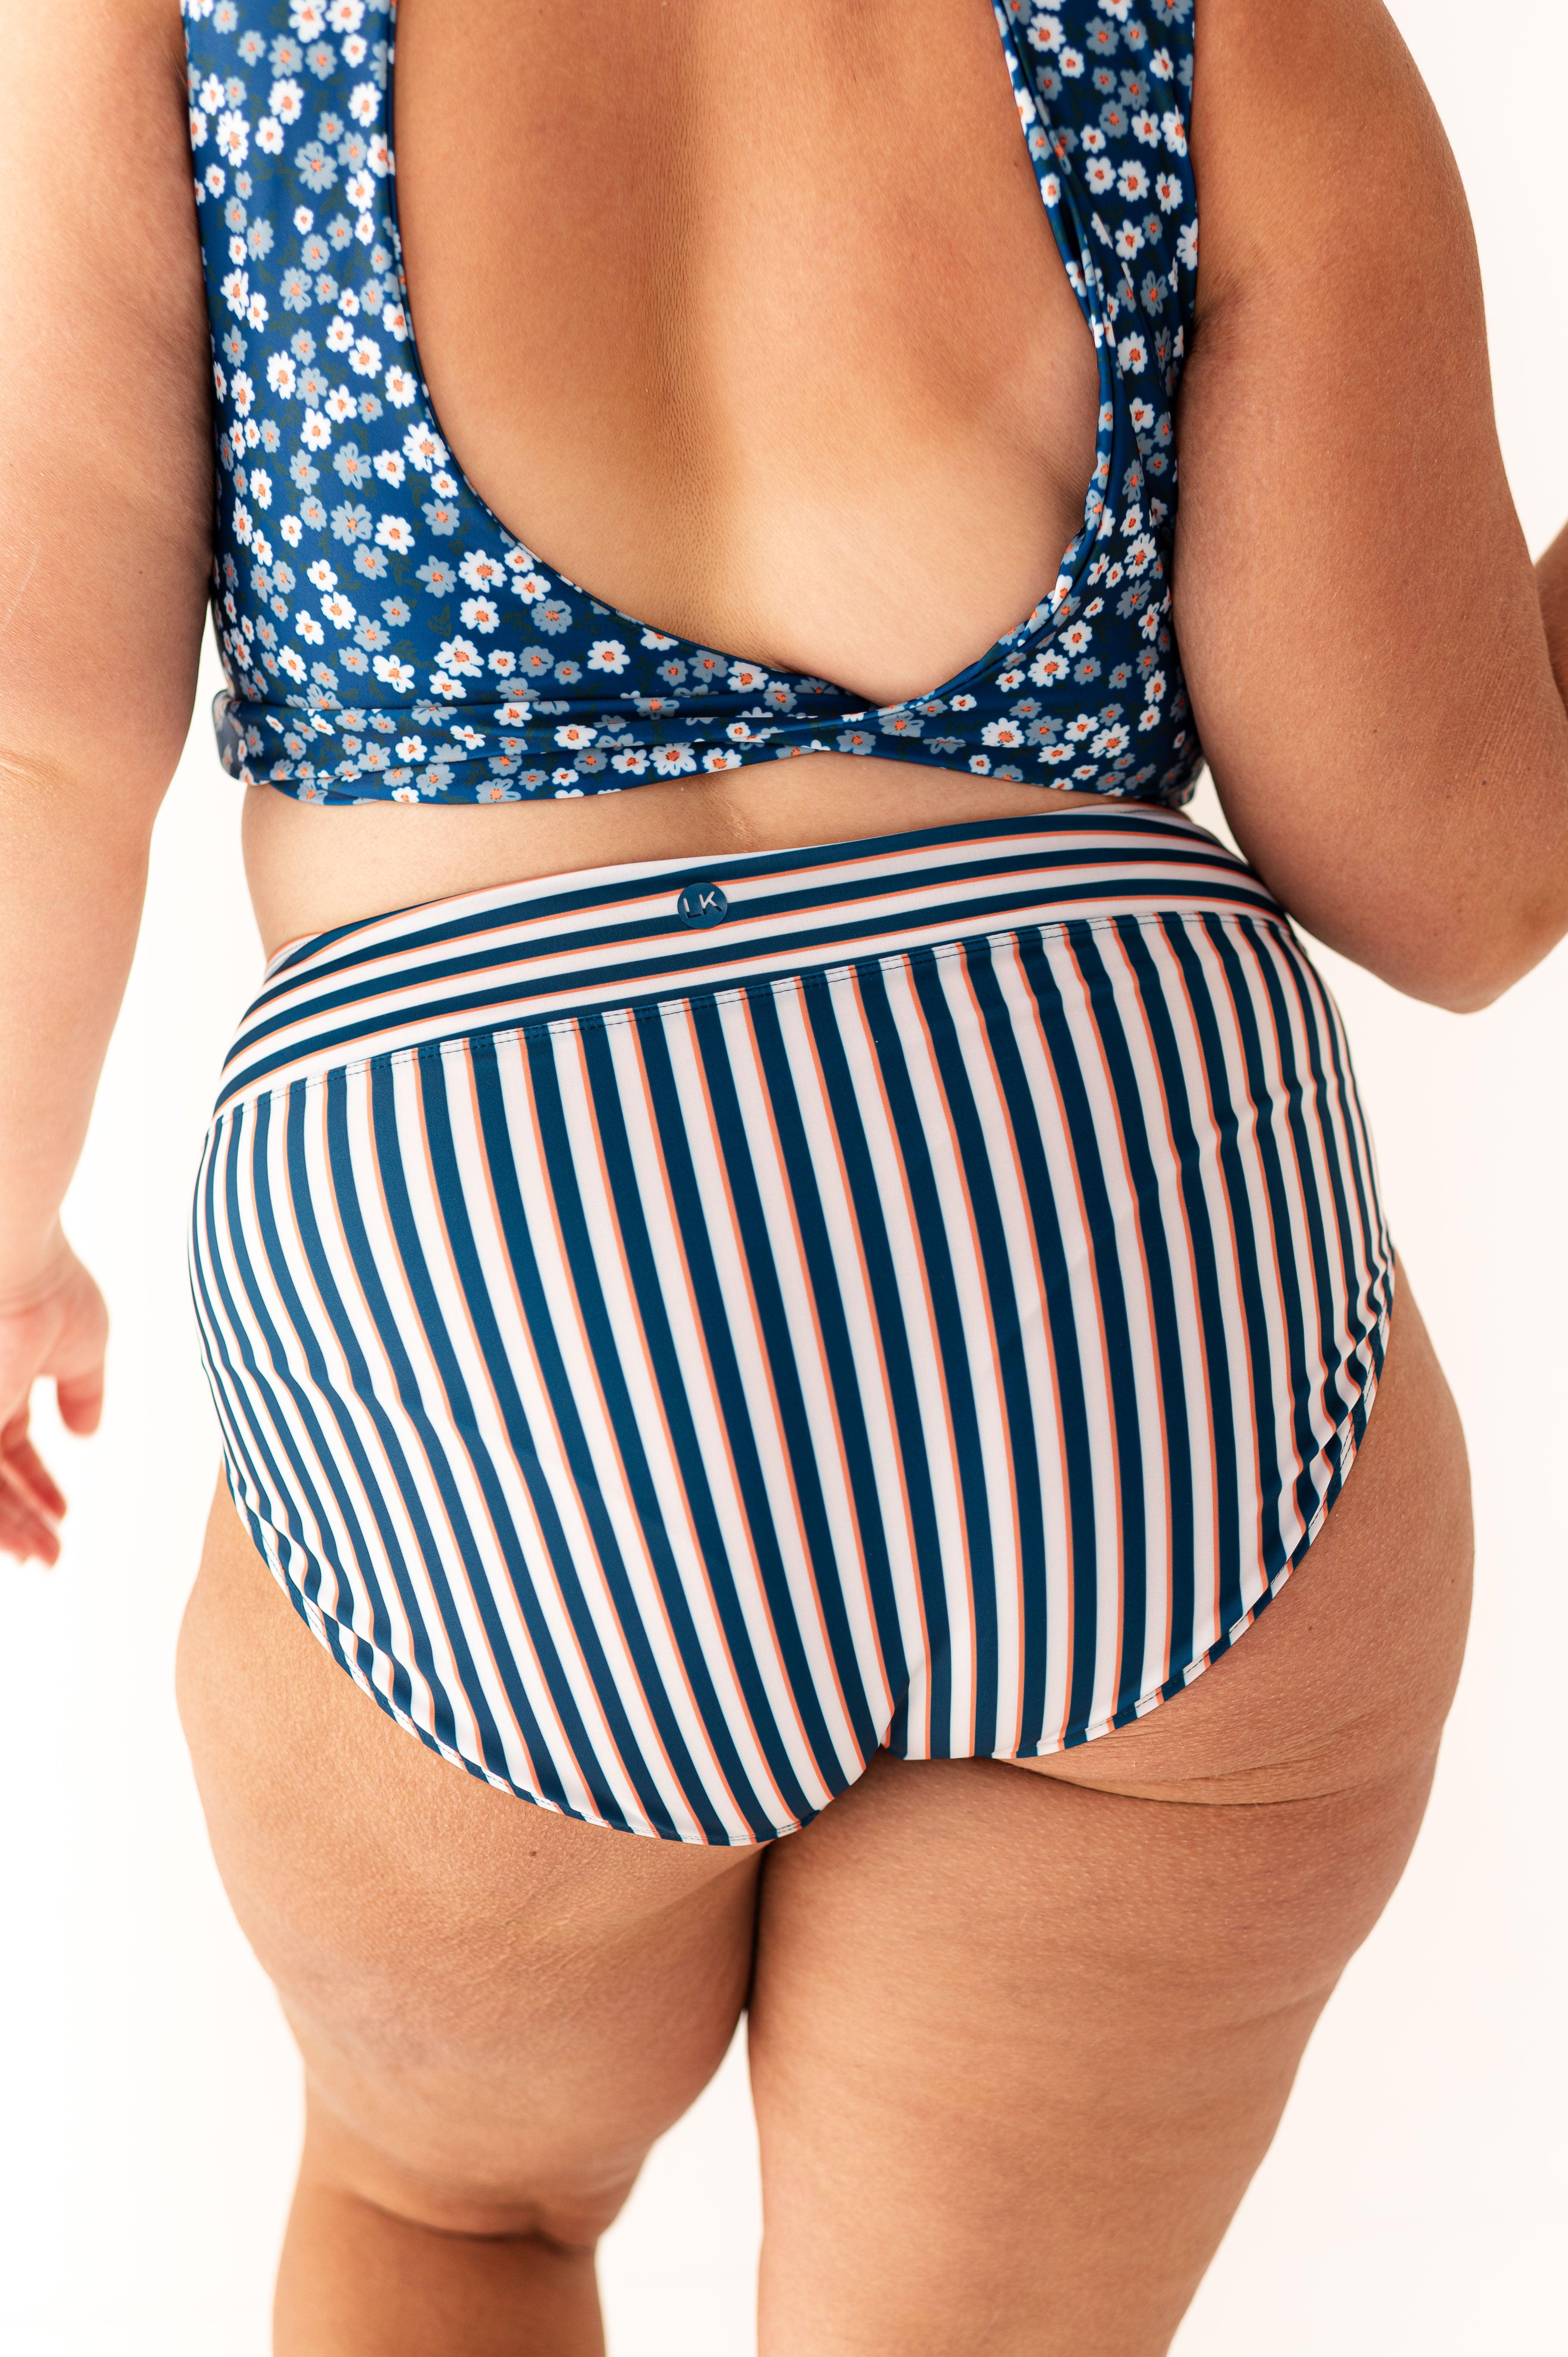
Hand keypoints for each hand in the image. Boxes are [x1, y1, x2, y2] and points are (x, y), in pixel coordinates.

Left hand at [0, 1236, 107, 1565]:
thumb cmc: (48, 1287)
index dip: (40, 1485)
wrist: (11, 1263)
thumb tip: (86, 1432)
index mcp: (4, 1380)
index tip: (63, 1515)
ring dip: (14, 1529)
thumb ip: (83, 1393)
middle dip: (26, 1520)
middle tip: (53, 1555)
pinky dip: (1, 1523)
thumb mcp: (82, 1347)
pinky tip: (22, 1545)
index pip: (16, 1449)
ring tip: (46, 1560)